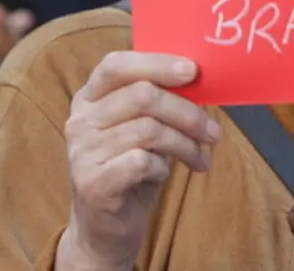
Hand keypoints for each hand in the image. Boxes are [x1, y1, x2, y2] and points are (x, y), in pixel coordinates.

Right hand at [56, 52, 220, 269]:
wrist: (105, 231)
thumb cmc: (131, 171)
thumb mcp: (143, 131)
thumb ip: (158, 103)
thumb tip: (199, 79)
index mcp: (89, 98)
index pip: (117, 65)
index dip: (157, 63)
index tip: (193, 71)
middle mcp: (80, 121)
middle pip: (142, 96)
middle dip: (187, 112)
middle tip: (213, 131)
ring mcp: (82, 152)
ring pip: (149, 130)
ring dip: (185, 144)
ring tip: (200, 157)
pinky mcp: (92, 183)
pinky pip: (142, 161)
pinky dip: (164, 167)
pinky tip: (165, 176)